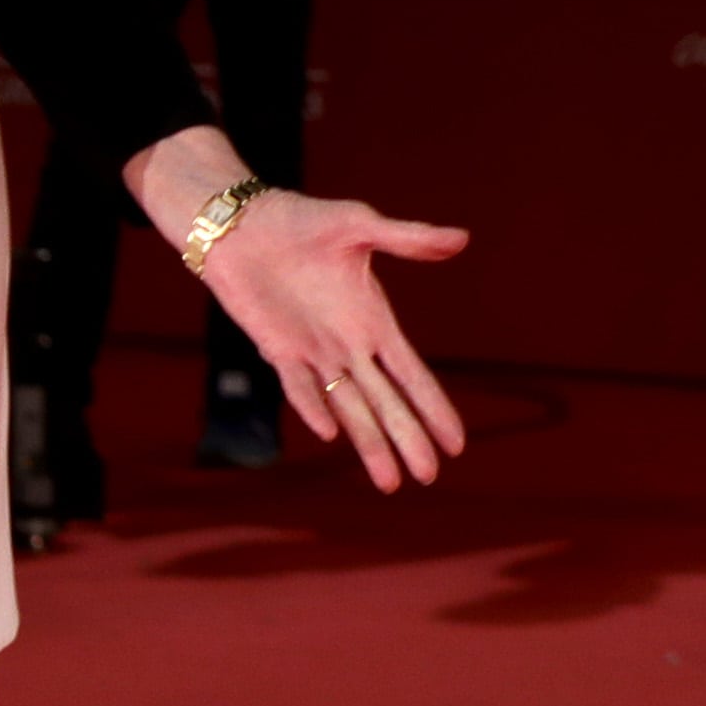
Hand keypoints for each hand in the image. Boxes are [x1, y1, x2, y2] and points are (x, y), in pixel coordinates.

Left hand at [164, 166, 474, 489]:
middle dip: (408, 439)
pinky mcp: (275, 348)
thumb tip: (463, 238)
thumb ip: (408, 238)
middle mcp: (347, 345)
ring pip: (347, 407)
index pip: (413, 375)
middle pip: (385, 403)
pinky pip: (298, 386)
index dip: (434, 408)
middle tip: (429, 479)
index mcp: (374, 322)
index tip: (457, 445)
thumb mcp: (359, 226)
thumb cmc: (301, 222)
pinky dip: (313, 407)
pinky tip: (330, 434)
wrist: (241, 225)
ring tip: (389, 482)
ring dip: (367, 442)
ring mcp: (311, 351)